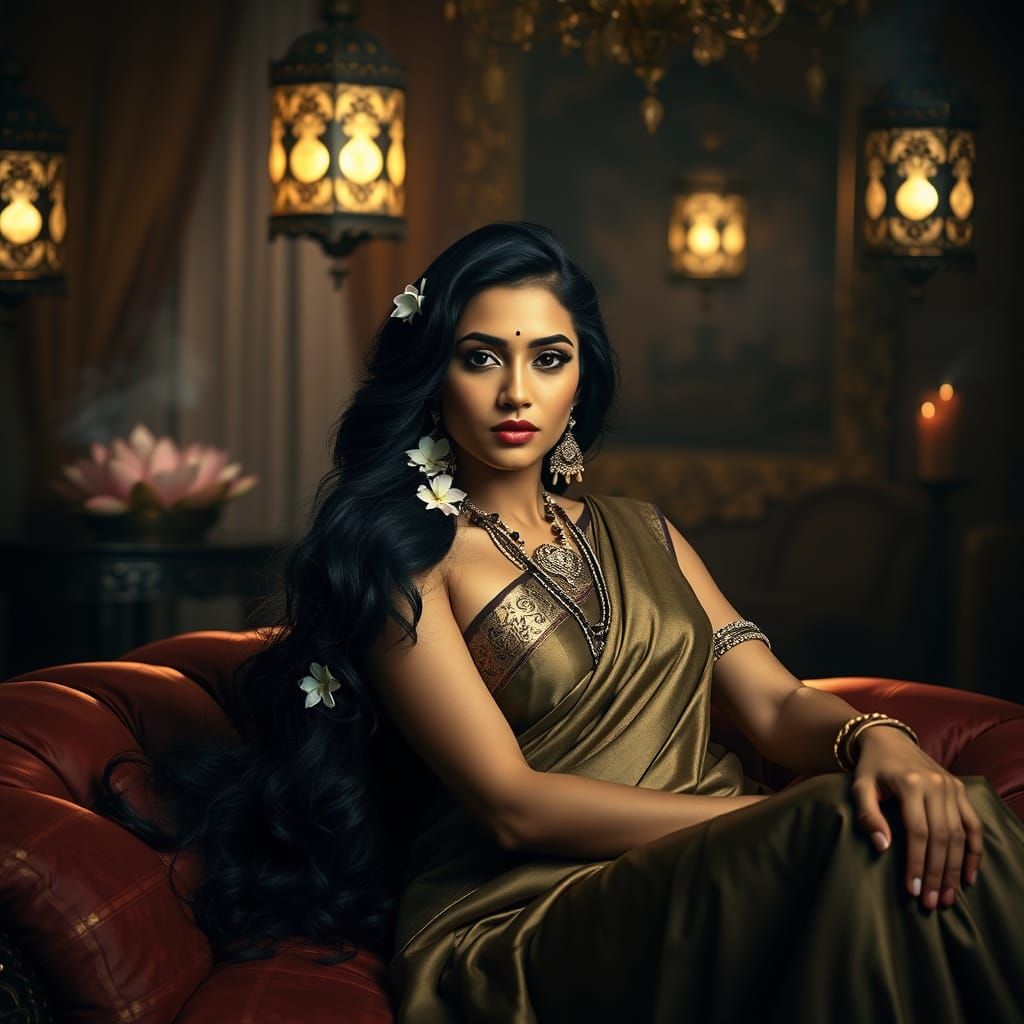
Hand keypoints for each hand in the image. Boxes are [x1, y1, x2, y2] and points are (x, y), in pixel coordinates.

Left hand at [849, 725, 983, 911]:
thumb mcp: (860, 786)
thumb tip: (883, 847)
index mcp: (911, 784)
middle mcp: (936, 785)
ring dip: (956, 869)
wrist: (888, 739)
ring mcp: (952, 787)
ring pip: (960, 835)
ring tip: (947, 897)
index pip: (918, 832)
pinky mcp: (960, 790)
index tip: (913, 890)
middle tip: (932, 903)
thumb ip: (868, 815)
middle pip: (942, 838)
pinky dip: (974, 851)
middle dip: (937, 873)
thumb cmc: (871, 767)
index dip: (916, 863)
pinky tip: (968, 877)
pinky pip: (973, 825)